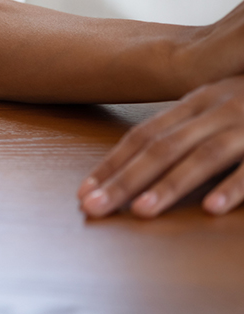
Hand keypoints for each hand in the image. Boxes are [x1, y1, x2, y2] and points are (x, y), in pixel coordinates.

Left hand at [79, 75, 243, 217]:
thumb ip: (186, 130)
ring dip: (169, 184)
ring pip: (204, 155)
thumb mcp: (220, 106)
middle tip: (94, 208)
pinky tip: (210, 207)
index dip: (112, 163)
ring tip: (140, 211)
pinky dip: (232, 186)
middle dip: (125, 179)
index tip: (83, 191)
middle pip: (163, 147)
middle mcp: (217, 109)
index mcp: (196, 102)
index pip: (143, 135)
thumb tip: (138, 163)